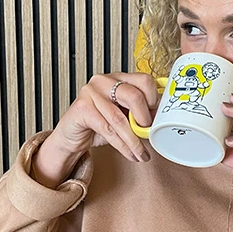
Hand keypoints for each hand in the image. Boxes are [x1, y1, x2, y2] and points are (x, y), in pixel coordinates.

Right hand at [32, 73, 158, 187]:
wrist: (71, 137)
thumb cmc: (98, 125)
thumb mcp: (124, 116)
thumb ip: (140, 113)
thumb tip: (161, 120)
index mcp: (118, 78)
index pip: (144, 80)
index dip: (154, 101)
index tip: (157, 118)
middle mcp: (104, 81)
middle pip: (134, 95)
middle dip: (144, 119)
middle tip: (148, 134)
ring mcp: (90, 92)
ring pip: (120, 118)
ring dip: (134, 141)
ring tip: (141, 153)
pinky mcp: (81, 108)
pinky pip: (107, 129)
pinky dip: (122, 145)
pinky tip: (129, 154)